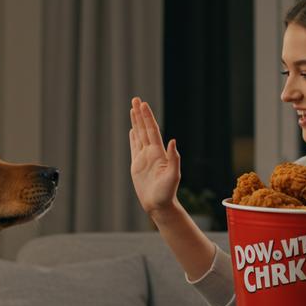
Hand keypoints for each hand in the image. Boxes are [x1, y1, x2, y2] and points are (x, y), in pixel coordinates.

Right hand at [129, 97, 180, 215]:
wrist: (159, 205)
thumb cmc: (167, 193)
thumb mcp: (173, 176)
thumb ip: (174, 159)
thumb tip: (173, 141)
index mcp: (158, 153)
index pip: (152, 130)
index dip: (147, 117)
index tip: (142, 104)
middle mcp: (151, 153)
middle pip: (144, 129)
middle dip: (140, 114)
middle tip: (135, 99)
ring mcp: (144, 158)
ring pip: (139, 135)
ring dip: (135, 122)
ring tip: (132, 109)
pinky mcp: (137, 165)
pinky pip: (134, 148)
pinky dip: (133, 137)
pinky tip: (132, 130)